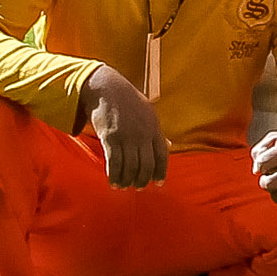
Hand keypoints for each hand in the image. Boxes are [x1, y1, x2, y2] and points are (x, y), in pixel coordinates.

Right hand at [82, 64, 168, 189]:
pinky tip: (112, 181)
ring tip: (123, 186)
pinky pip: (114, 163)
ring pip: (130, 167)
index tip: (158, 183)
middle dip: (142, 180)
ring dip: (127, 180)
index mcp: (154, 127)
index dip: (160, 172)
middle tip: (137, 187)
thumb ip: (157, 132)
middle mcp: (143, 134)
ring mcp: (127, 136)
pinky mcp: (110, 138)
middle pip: (146, 165)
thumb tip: (169, 144)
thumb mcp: (148, 113)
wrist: (107, 88)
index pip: (162, 155)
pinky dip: (114, 175)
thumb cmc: (128, 101)